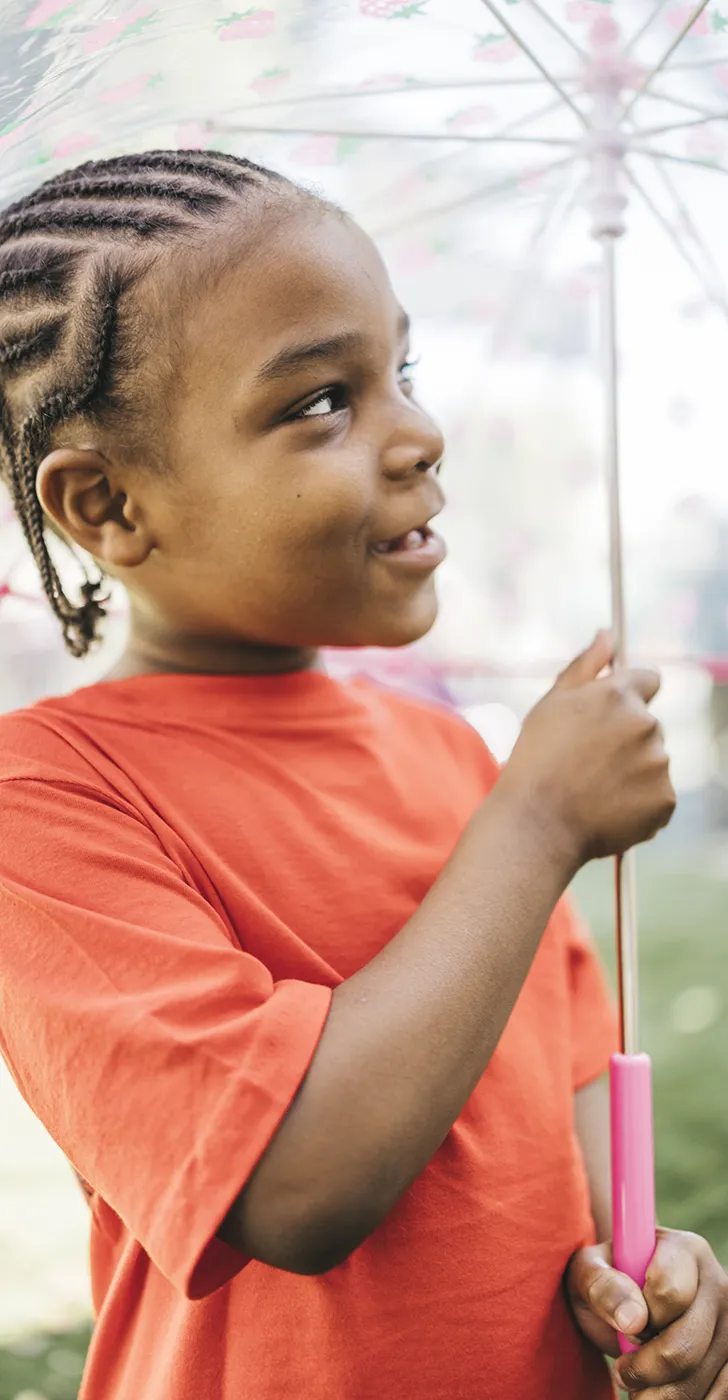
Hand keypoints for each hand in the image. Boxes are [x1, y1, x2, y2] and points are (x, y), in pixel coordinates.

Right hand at [500, 630, 675, 867]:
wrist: (537, 825)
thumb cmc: (536, 761)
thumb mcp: (551, 705)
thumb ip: (585, 666)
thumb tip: (607, 634)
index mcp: (619, 696)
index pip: (648, 679)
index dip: (628, 696)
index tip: (608, 716)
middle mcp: (646, 726)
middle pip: (647, 725)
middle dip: (624, 738)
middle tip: (586, 762)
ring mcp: (659, 765)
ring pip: (652, 761)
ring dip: (631, 771)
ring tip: (591, 789)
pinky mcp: (664, 801)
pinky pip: (656, 796)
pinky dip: (637, 803)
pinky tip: (605, 809)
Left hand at [566, 1229, 727, 1394]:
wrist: (625, 1307)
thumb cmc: (604, 1284)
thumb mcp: (587, 1273)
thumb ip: (601, 1286)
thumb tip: (632, 1319)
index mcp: (683, 1251)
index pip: (669, 1292)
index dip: (642, 1319)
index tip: (626, 1327)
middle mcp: (716, 1284)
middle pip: (687, 1343)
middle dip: (647, 1369)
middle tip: (624, 1372)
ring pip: (704, 1375)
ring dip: (665, 1395)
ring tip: (640, 1390)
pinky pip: (722, 1392)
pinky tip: (663, 1396)